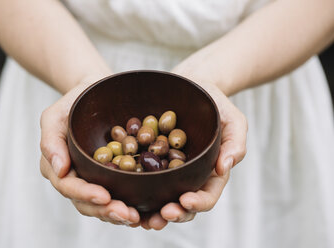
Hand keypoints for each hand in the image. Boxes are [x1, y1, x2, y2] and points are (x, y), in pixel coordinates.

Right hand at [39, 74, 139, 225]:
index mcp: (60, 167)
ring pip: (105, 204)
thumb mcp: (55, 115)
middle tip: (128, 215)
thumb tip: (59, 170)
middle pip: (88, 202)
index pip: (69, 186)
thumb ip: (51, 141)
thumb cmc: (74, 102)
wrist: (97, 93)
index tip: (105, 196)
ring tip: (138, 218)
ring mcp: (96, 178)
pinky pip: (122, 193)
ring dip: (121, 214)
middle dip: (107, 211)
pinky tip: (147, 209)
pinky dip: (133, 203)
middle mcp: (77, 177)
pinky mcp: (115, 175)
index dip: (85, 194)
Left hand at [140, 69, 247, 229]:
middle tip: (160, 216)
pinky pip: (140, 176)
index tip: (185, 201)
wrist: (189, 85)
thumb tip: (226, 166)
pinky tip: (122, 194)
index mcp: (210, 172)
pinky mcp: (149, 159)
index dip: (198, 203)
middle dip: (173, 214)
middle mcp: (188, 176)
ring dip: (150, 211)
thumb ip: (235, 142)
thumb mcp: (232, 119)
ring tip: (140, 218)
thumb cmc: (214, 103)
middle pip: (182, 203)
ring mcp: (168, 170)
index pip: (207, 194)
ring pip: (160, 197)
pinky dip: (133, 189)